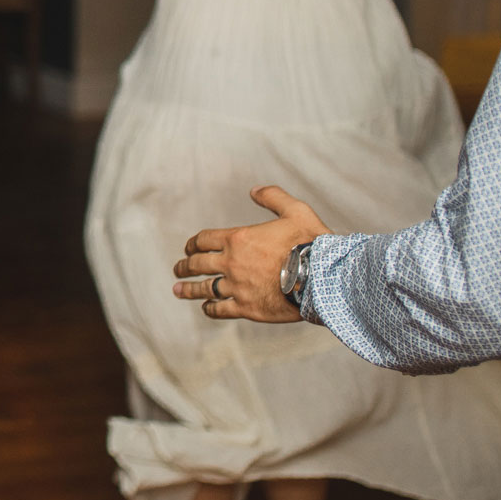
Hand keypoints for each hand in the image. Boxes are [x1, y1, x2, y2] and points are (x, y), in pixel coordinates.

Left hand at [173, 185, 332, 322]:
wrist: (323, 278)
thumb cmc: (311, 243)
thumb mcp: (295, 211)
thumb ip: (273, 197)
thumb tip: (253, 190)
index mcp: (238, 239)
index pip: (203, 240)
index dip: (193, 244)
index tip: (188, 249)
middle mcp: (231, 263)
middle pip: (198, 264)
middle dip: (184, 266)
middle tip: (177, 269)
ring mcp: (237, 287)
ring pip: (204, 288)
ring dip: (188, 289)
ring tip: (178, 290)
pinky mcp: (247, 308)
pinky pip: (220, 309)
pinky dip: (210, 308)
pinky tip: (206, 308)